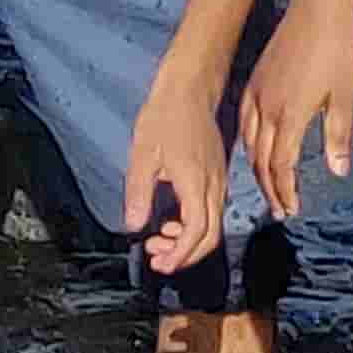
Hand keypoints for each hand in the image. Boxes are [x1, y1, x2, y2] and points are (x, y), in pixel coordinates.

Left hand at [120, 63, 236, 272]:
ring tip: (157, 240)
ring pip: (212, 225)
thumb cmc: (164, 116)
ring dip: (187, 241)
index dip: (179, 255)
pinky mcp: (217, 175)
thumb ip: (138, 193)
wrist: (189, 88)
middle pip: (210, 236)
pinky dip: (193, 225)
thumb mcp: (143, 154)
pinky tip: (170, 220)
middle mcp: (214, 185)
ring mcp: (218, 180)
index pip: (196, 232)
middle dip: (184, 255)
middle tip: (155, 259)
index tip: (158, 264)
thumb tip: (133, 226)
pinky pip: (211, 211)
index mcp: (197, 183)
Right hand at [238, 3, 352, 220]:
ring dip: (257, 167)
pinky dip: (248, 141)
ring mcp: (257, 94)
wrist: (317, 10)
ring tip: (268, 183)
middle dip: (269, 188)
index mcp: (290, 116)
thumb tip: (338, 170)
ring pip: (249, 142)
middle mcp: (267, 109)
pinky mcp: (255, 80)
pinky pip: (244, 119)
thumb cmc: (336, 51)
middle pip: (261, 160)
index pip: (281, 166)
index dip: (285, 191)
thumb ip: (338, 136)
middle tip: (279, 207)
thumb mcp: (344, 96)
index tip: (291, 208)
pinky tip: (255, 145)